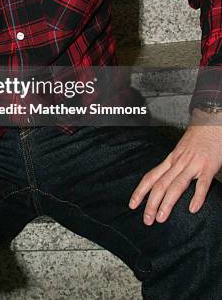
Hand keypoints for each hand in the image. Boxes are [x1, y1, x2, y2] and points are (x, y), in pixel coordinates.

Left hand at [128, 111, 221, 225]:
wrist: (211, 123)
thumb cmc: (197, 138)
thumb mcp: (180, 151)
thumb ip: (174, 166)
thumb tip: (165, 181)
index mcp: (171, 160)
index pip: (151, 176)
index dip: (140, 191)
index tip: (132, 205)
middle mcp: (178, 162)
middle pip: (160, 184)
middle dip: (151, 203)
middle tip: (147, 220)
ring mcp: (193, 165)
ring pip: (176, 185)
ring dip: (167, 203)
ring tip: (161, 218)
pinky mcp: (208, 167)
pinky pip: (202, 184)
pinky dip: (197, 196)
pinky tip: (192, 209)